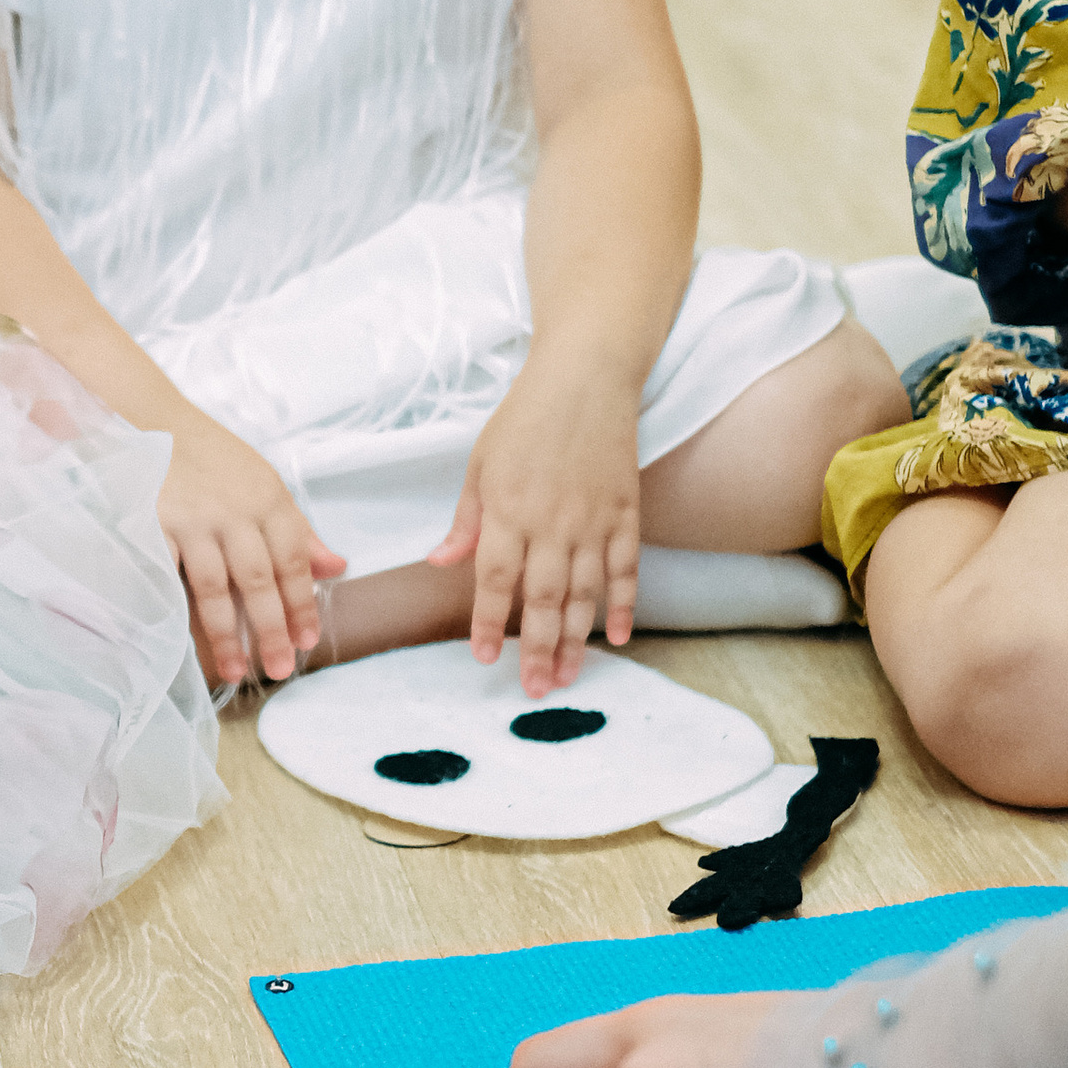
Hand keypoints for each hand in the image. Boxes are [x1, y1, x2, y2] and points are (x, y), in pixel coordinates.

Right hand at [157, 410, 346, 687]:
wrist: (153, 420)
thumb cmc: (216, 461)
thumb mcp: (266, 486)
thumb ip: (299, 531)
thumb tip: (337, 568)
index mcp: (269, 500)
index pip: (294, 562)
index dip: (302, 605)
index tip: (306, 642)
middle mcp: (234, 512)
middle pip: (258, 581)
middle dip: (271, 630)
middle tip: (279, 669)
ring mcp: (192, 520)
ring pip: (214, 587)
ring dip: (227, 634)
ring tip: (236, 671)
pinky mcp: (153, 525)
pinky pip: (170, 577)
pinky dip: (177, 609)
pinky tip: (184, 640)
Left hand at [431, 353, 639, 693]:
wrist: (585, 378)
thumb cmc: (524, 420)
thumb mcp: (480, 464)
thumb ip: (466, 520)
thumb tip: (440, 562)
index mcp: (507, 510)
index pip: (493, 580)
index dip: (487, 622)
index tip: (482, 657)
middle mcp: (551, 522)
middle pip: (543, 598)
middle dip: (538, 649)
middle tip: (534, 689)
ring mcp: (593, 520)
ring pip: (586, 593)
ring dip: (577, 639)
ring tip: (569, 677)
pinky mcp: (626, 513)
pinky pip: (627, 569)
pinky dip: (625, 605)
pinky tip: (617, 637)